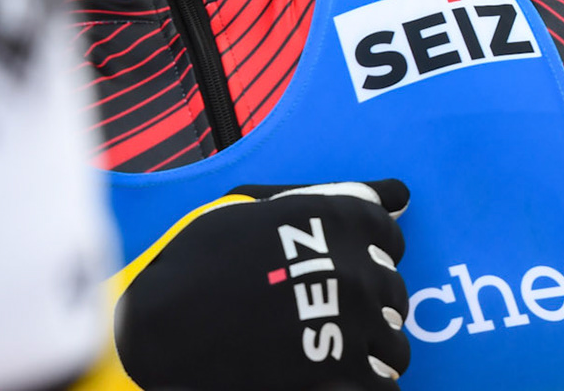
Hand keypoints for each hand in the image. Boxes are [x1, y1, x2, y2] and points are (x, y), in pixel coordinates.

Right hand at [115, 179, 411, 390]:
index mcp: (332, 216)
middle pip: (394, 287)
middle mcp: (351, 262)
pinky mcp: (338, 365)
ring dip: (373, 344)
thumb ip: (327, 197)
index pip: (389, 233)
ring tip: (339, 346)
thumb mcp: (254, 207)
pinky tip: (341, 375)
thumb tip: (397, 192)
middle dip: (368, 298)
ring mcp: (349, 317)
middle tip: (328, 308)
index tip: (347, 264)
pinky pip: (384, 379)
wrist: (166, 323)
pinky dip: (368, 381)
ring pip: (396, 339)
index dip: (369, 250)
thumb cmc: (199, 259)